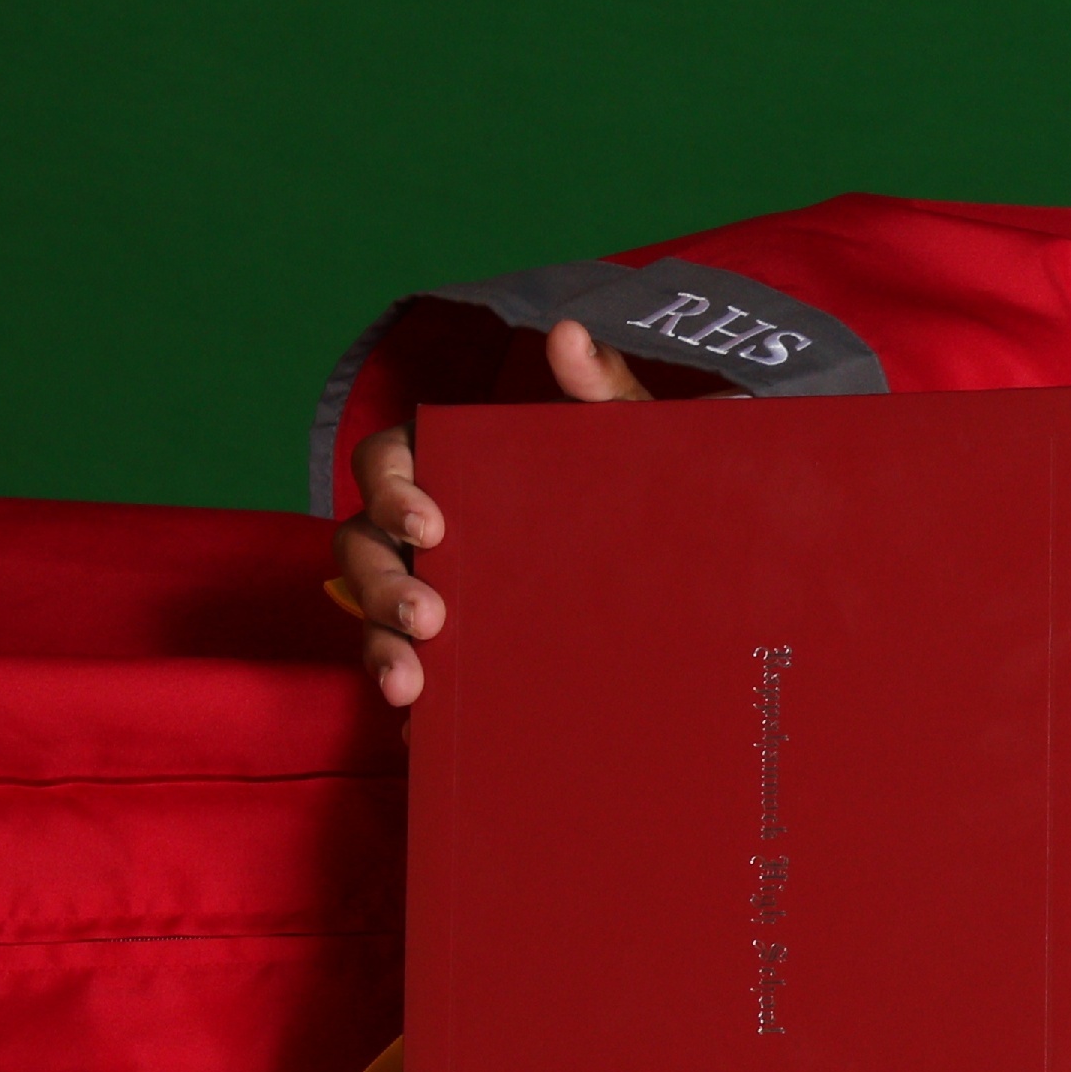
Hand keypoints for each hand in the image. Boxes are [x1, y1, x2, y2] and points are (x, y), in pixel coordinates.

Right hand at [329, 318, 651, 706]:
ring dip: (380, 650)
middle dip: (381, 584)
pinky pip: (417, 681)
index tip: (432, 522)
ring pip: (372, 618)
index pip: (387, 462)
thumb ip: (608, 393)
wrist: (708, 574)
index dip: (390, 488)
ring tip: (412, 688)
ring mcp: (437, 595)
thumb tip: (566, 335)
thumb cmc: (655, 494)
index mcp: (459, 468)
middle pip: (361, 547)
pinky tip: (430, 736)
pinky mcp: (457, 657)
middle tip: (430, 619)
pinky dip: (417, 711)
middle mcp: (431, 533)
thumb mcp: (646, 447)